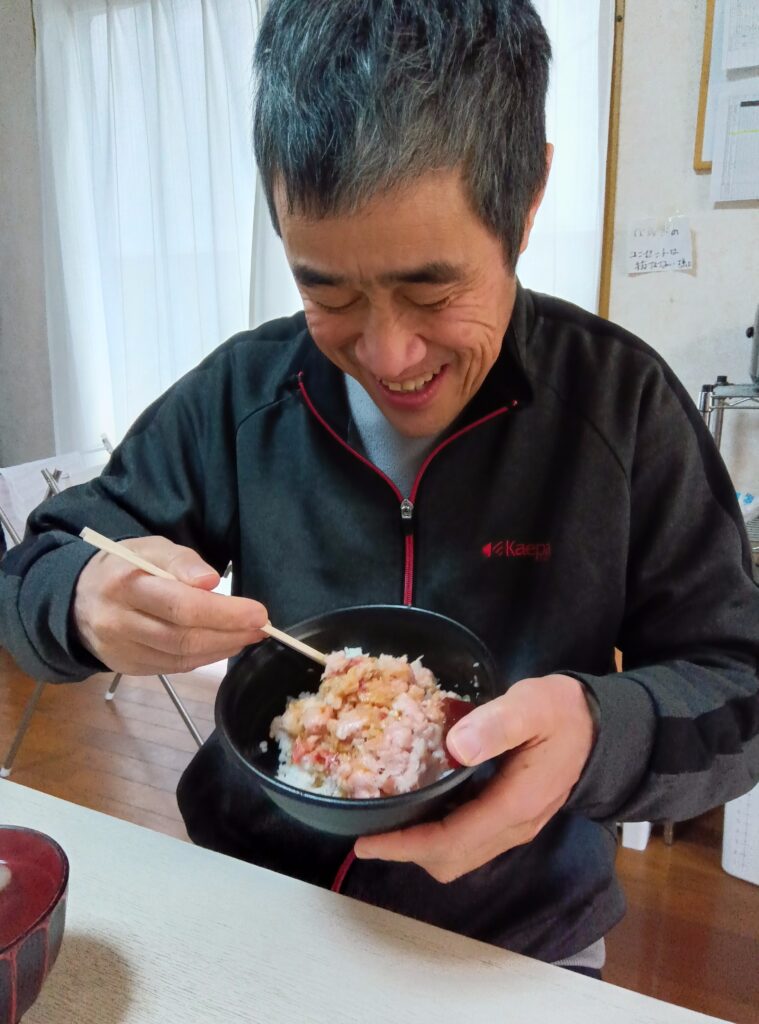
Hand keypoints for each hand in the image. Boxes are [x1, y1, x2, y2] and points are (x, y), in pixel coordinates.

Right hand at [73, 536, 267, 674]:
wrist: (78, 600)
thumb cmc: (124, 567)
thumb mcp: (150, 548)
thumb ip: (181, 560)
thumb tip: (210, 581)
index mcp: (124, 584)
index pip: (180, 605)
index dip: (224, 612)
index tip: (258, 612)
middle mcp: (119, 621)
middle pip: (183, 636)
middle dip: (229, 633)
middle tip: (260, 627)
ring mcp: (121, 649)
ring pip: (180, 657)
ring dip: (222, 649)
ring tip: (248, 636)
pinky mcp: (127, 667)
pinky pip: (173, 667)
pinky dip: (204, 658)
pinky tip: (223, 645)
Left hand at [354, 674, 595, 881]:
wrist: (600, 726)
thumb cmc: (562, 711)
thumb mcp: (530, 706)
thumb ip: (496, 724)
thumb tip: (455, 747)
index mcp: (516, 804)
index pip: (451, 840)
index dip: (405, 845)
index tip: (367, 842)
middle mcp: (515, 827)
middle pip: (451, 859)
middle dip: (407, 851)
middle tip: (370, 830)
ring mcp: (516, 827)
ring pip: (460, 856)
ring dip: (422, 847)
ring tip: (388, 821)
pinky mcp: (514, 818)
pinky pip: (470, 841)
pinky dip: (439, 835)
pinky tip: (422, 807)